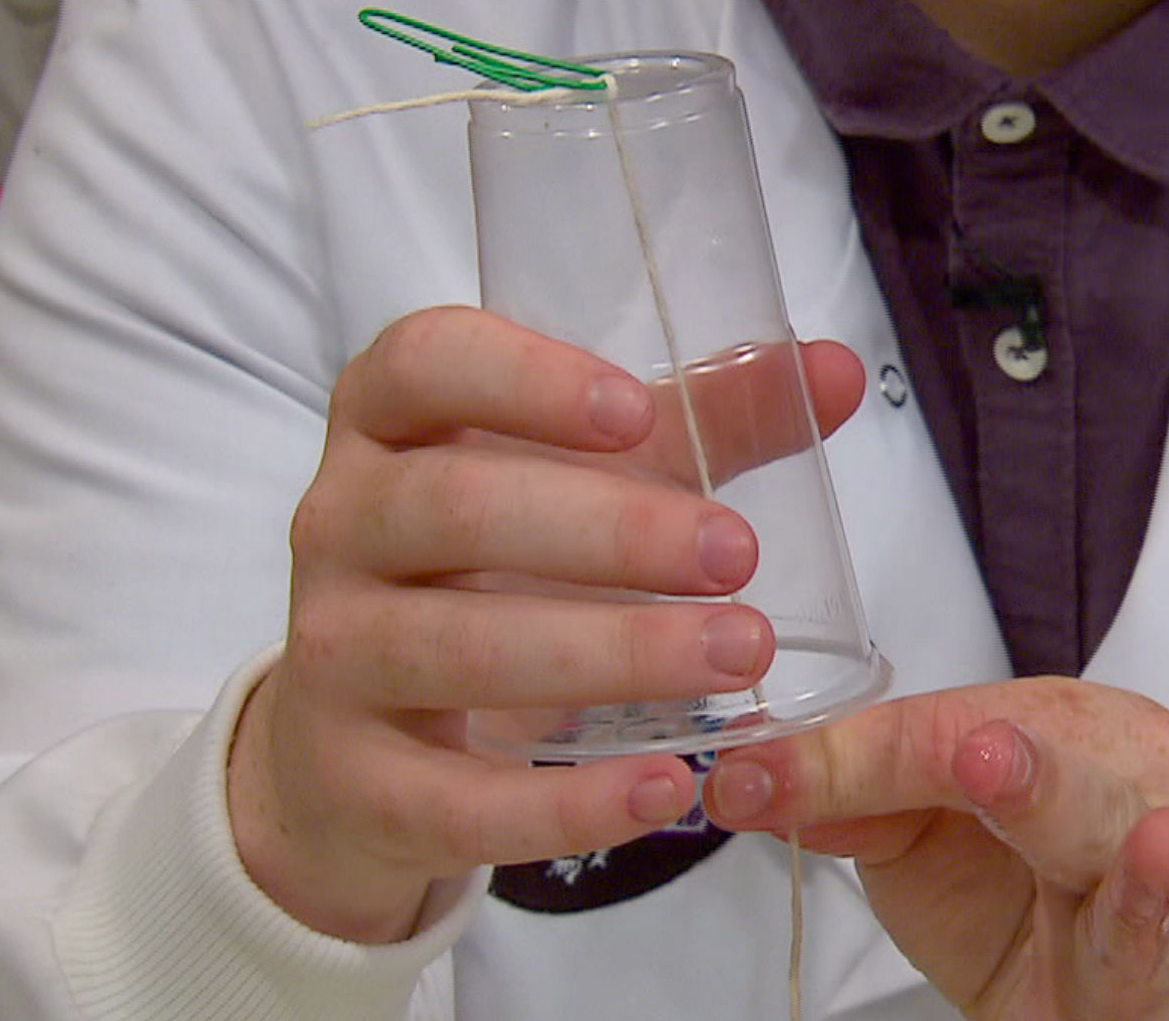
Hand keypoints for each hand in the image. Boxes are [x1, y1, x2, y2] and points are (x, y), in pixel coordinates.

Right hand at [227, 306, 863, 941]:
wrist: (363, 743)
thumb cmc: (495, 570)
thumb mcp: (588, 482)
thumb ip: (705, 421)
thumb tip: (838, 370)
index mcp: (388, 426)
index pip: (422, 364)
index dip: (521, 379)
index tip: (636, 410)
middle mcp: (338, 524)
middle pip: (455, 508)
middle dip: (607, 531)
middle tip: (737, 556)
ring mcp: (330, 655)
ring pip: (456, 649)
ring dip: (608, 654)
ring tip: (738, 657)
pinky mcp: (351, 779)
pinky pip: (453, 799)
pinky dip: (565, 803)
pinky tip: (668, 787)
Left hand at [703, 679, 1168, 1020]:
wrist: (1122, 1000)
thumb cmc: (1025, 901)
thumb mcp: (921, 842)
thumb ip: (856, 800)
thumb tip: (755, 777)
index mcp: (1053, 718)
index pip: (932, 721)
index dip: (837, 753)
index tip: (749, 781)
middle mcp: (1115, 757)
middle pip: (1004, 746)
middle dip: (930, 754)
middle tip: (896, 738)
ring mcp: (1151, 839)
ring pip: (1084, 811)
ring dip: (1035, 789)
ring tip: (987, 765)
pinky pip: (1153, 911)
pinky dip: (1147, 885)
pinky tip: (1158, 845)